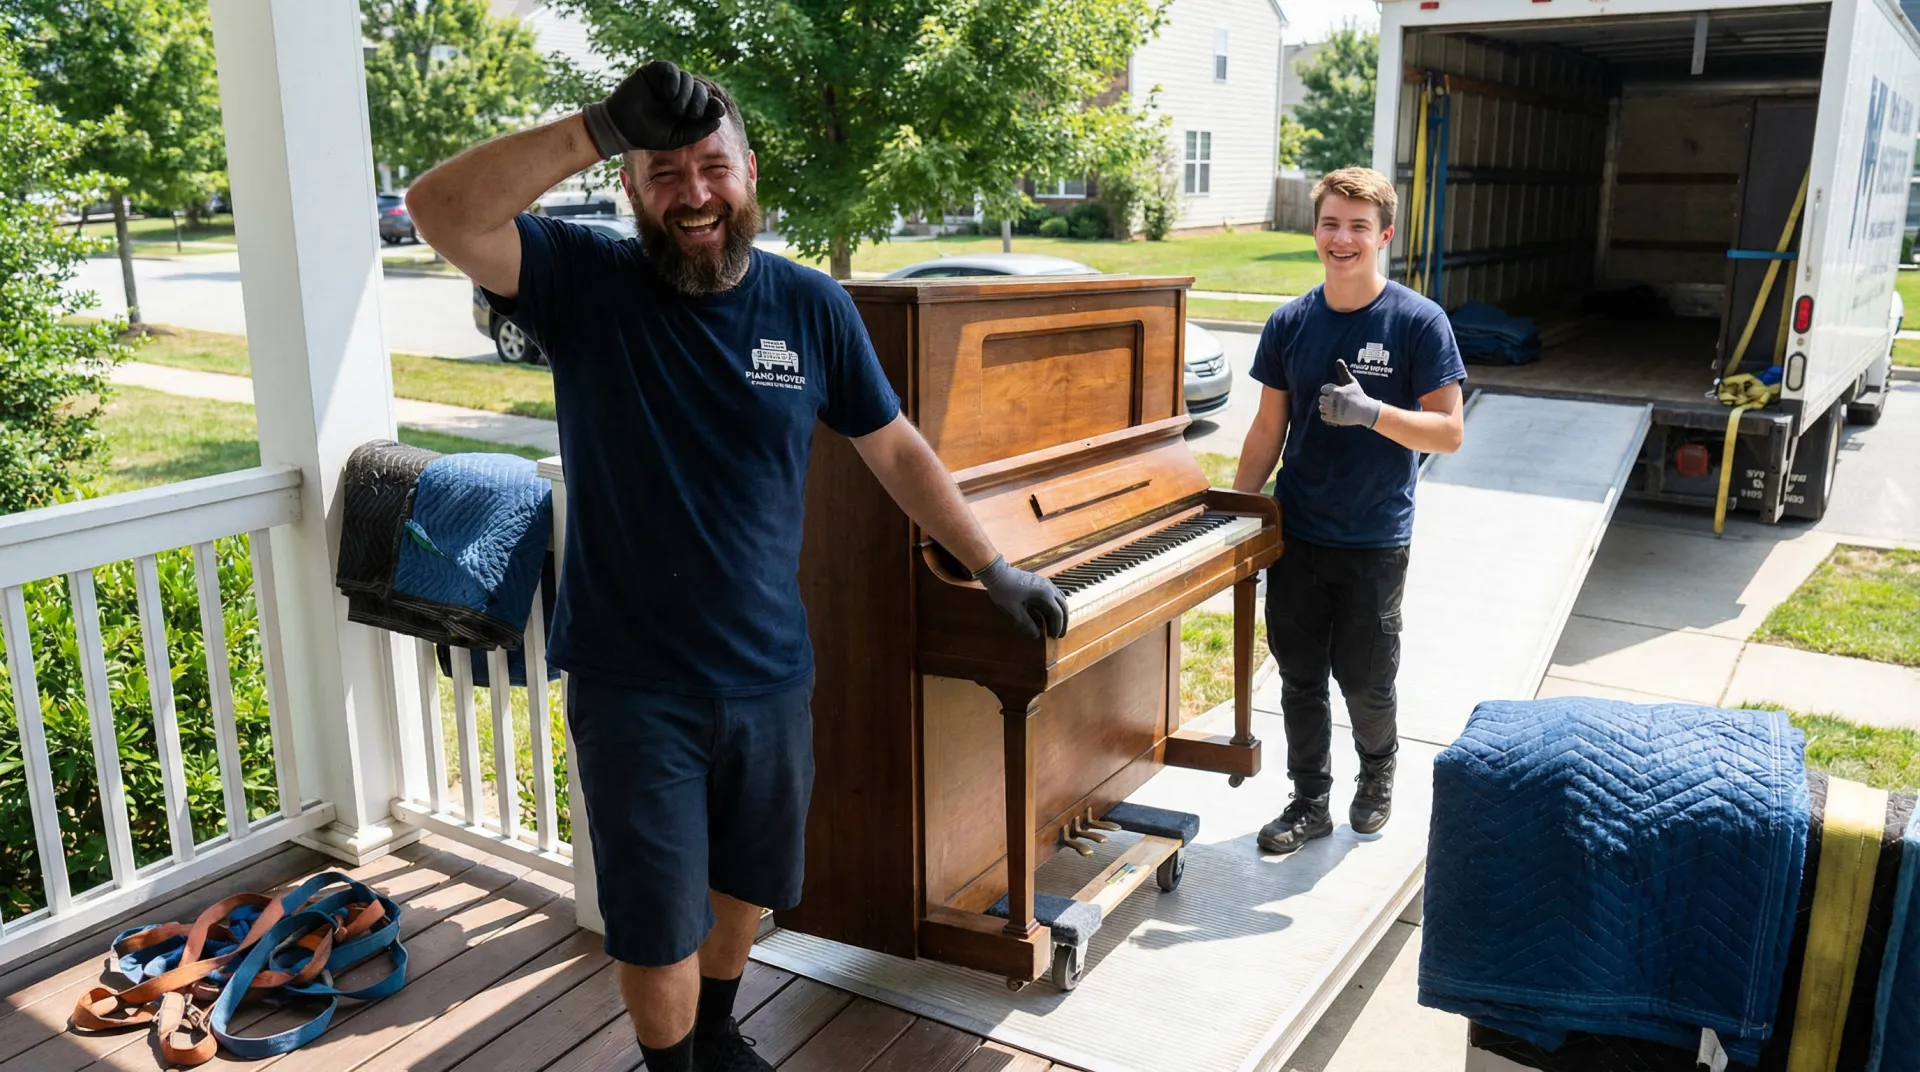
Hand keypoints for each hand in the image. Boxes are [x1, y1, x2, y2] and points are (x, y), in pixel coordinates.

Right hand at [581, 60, 726, 158]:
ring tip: (676, 109)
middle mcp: (681, 94)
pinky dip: (675, 80)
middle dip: (700, 102)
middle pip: (700, 90)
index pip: (708, 103)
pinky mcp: (655, 72)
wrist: (621, 128)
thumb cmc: (649, 135)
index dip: (715, 105)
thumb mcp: (677, 138)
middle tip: (691, 114)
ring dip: (687, 93)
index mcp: (688, 110)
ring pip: (688, 79)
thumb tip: (719, 120)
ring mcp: (668, 82)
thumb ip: (697, 131)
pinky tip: (670, 94)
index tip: (719, 110)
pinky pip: (671, 69)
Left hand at [975, 555, 1068, 639]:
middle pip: (1063, 606)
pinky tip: (1049, 613)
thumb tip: (1037, 635)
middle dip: (1063, 621)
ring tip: (1056, 625)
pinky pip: (1053, 595)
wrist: (997, 572)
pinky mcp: (1040, 582)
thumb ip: (1027, 623)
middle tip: (1059, 634)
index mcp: (1045, 594)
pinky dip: (1054, 605)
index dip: (1058, 626)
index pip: (1058, 613)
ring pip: (1060, 599)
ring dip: (1060, 613)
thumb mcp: (1014, 610)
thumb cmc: (1004, 591)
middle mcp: (1049, 587)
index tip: (1054, 637)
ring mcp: (1045, 583)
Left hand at [1318, 360, 1382, 427]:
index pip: (1323, 389)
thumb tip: (1339, 359)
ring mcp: (1332, 411)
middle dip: (1328, 399)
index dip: (1329, 391)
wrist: (1365, 411)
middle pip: (1321, 398)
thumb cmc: (1358, 395)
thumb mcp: (1351, 382)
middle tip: (1337, 401)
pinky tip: (1335, 413)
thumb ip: (1343, 371)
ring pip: (1321, 408)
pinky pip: (1323, 417)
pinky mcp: (1333, 419)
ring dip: (1327, 408)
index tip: (1337, 393)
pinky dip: (1327, 416)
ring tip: (1337, 407)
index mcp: (1336, 391)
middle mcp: (1332, 401)